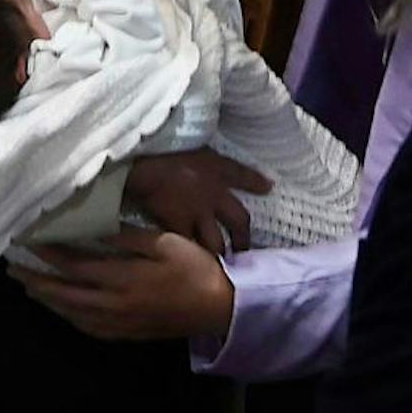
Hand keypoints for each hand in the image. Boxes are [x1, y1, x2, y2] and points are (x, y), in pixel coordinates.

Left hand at [9, 227, 234, 338]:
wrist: (220, 307)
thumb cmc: (195, 268)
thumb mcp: (163, 242)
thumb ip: (126, 237)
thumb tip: (94, 229)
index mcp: (122, 278)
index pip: (74, 266)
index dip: (48, 255)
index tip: (28, 242)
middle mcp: (114, 304)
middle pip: (65, 294)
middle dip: (37, 282)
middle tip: (14, 271)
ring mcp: (120, 323)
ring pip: (74, 314)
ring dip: (49, 301)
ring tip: (31, 289)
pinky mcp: (129, 334)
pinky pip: (90, 328)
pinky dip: (71, 318)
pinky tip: (65, 311)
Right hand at [125, 150, 271, 254]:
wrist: (144, 166)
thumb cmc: (166, 151)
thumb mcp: (197, 148)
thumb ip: (215, 160)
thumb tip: (251, 171)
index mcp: (217, 171)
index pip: (242, 176)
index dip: (256, 182)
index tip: (267, 188)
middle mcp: (213, 196)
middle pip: (238, 221)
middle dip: (243, 238)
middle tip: (244, 251)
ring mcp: (197, 214)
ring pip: (215, 242)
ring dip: (218, 253)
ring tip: (219, 264)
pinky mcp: (177, 226)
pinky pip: (186, 245)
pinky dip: (188, 254)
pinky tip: (188, 263)